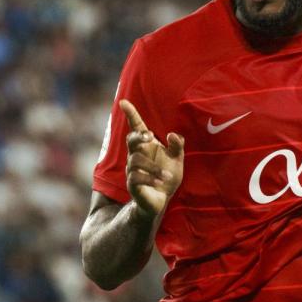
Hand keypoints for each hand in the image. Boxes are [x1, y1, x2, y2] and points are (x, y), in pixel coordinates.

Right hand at [120, 99, 184, 217]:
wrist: (161, 198)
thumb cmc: (167, 175)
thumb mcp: (177, 159)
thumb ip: (177, 145)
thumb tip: (172, 134)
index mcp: (146, 145)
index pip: (136, 127)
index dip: (131, 114)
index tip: (124, 102)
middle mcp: (136, 155)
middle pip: (131, 140)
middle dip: (138, 136)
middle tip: (149, 136)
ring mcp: (132, 169)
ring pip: (136, 160)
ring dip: (153, 168)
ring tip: (166, 176)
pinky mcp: (132, 184)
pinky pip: (136, 177)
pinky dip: (150, 179)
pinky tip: (161, 183)